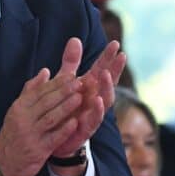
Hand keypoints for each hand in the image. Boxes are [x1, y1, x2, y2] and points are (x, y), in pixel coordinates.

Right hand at [0, 67, 82, 175]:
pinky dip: (64, 130)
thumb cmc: (14, 133)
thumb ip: (31, 90)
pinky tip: (75, 122)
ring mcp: (31, 134)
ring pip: (51, 118)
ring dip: (66, 108)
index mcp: (19, 107)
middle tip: (79, 83)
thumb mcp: (17, 110)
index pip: (39, 91)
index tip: (71, 76)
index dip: (56, 83)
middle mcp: (24, 119)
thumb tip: (45, 71)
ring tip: (80, 98)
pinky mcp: (38, 150)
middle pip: (46, 102)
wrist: (2, 162)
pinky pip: (53, 138)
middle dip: (64, 92)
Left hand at [49, 39, 126, 159]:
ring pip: (105, 100)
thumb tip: (75, 39)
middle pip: (108, 82)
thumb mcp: (64, 81)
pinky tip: (98, 101)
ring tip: (107, 74)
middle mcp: (94, 99)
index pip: (102, 69)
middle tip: (121, 55)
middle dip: (115, 69)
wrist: (53, 137)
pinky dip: (97, 111)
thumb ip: (71, 62)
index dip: (108, 57)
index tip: (115, 44)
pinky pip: (94, 120)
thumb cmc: (63, 107)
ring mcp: (92, 114)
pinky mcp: (86, 129)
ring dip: (107, 87)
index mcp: (89, 86)